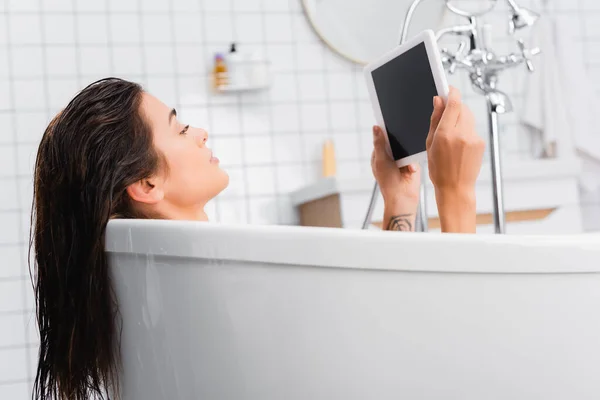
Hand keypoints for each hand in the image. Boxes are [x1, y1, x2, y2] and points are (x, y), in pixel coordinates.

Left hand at [371, 125, 420, 230]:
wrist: (403, 198)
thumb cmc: (388, 182)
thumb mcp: (381, 161)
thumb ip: (379, 144)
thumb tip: (376, 127)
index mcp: (379, 154)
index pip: (382, 137)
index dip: (385, 128)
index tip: (389, 116)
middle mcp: (391, 156)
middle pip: (396, 140)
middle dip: (400, 137)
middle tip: (403, 131)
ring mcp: (402, 160)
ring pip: (406, 146)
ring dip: (407, 151)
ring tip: (404, 160)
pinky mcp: (412, 164)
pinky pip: (415, 155)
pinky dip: (413, 161)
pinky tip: (410, 169)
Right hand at [426, 86, 484, 232]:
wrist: (456, 188)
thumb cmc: (439, 170)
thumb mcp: (430, 144)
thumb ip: (435, 120)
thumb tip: (438, 101)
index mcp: (446, 134)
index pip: (454, 103)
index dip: (452, 92)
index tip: (448, 88)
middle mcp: (462, 134)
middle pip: (462, 107)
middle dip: (455, 105)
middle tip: (446, 110)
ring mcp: (474, 138)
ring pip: (468, 117)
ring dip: (460, 117)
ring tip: (451, 131)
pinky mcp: (481, 143)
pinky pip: (472, 128)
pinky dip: (465, 129)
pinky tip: (458, 143)